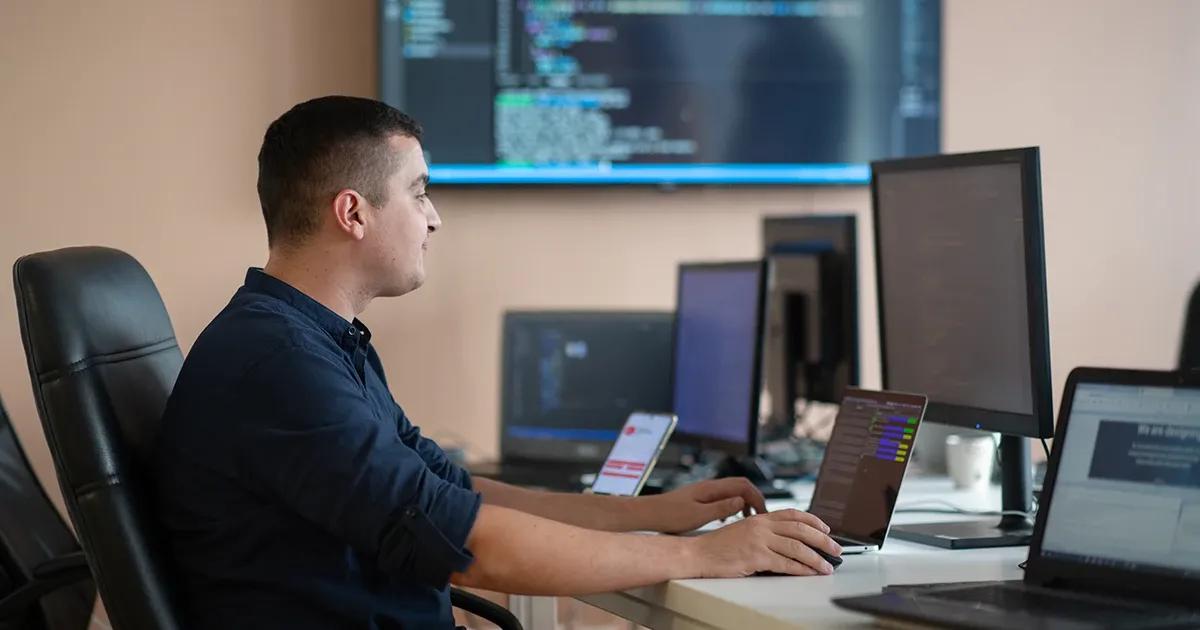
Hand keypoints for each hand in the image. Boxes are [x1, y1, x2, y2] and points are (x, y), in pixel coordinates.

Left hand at [639, 477, 767, 533]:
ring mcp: (704, 491)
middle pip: (741, 486)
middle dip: (754, 499)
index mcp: (711, 488)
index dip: (757, 498)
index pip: (744, 485)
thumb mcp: (698, 516)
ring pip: (732, 492)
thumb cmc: (670, 516)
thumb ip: (721, 508)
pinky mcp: (699, 498)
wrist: (648, 514)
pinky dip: (732, 506)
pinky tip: (728, 521)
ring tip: (747, 520)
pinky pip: (722, 497)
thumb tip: (742, 501)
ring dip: (744, 503)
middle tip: (760, 517)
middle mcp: (709, 486)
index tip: (763, 515)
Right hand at [688, 509, 840, 576]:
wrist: (697, 554)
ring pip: (797, 547)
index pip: (793, 514)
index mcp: (760, 518)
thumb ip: (763, 533)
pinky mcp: (756, 557)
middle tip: (836, 549)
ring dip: (817, 558)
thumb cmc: (718, 547)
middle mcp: (761, 526)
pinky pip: (786, 563)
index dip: (814, 521)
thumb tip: (787, 542)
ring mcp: (759, 541)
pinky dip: (802, 569)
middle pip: (801, 530)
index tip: (826, 529)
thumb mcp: (743, 532)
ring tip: (828, 566)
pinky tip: (810, 573)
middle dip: (823, 540)